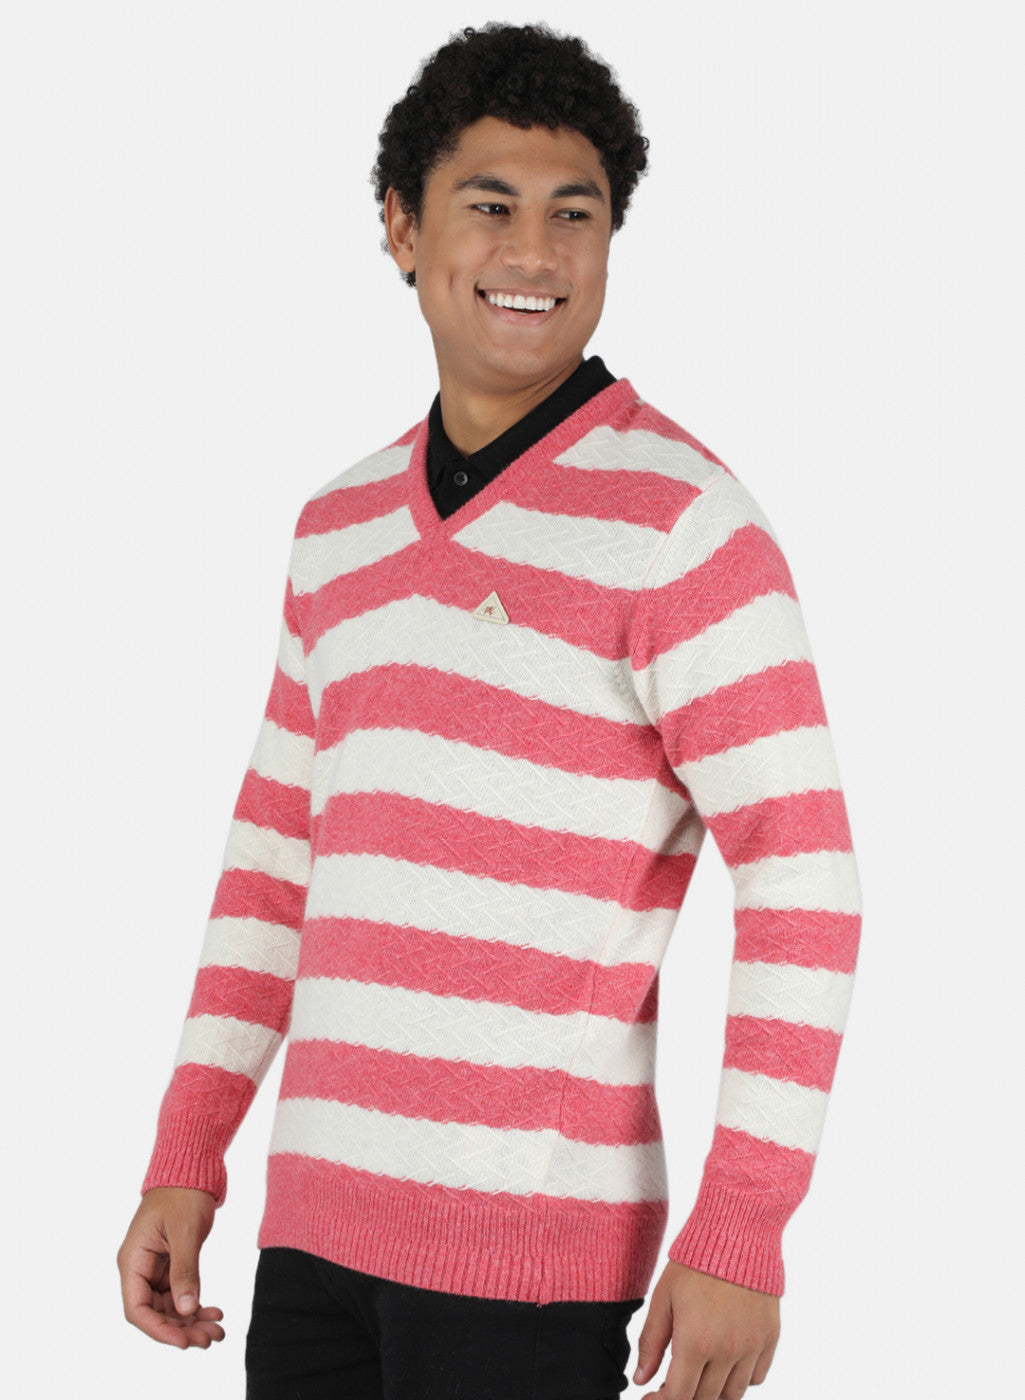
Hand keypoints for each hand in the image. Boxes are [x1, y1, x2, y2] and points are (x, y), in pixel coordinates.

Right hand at [117, 1186, 224, 1349]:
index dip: (159, 1329)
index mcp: (133, 1260)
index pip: (137, 1308)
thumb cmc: (184, 1192)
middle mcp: (139, 1268)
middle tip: (210, 1339)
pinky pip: (179, 1294)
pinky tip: (215, 1312)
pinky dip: (195, 1305)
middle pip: (154, 1312)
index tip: (184, 1342)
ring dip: (191, 1321)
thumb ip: (185, 1270)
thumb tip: (186, 1310)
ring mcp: (155, 1268)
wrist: (192, 1167)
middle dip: (181, 1329)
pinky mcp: (170, 1264)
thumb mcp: (185, 1231)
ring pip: (169, 1306)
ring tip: (217, 1331)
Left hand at [633, 1260, 779, 1398]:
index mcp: (695, 1342)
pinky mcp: (771, 1338)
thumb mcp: (663, 1297)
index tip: (651, 1396)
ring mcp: (752, 1347)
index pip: (678, 1396)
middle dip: (685, 1395)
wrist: (737, 1233)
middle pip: (705, 1399)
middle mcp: (728, 1351)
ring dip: (713, 1391)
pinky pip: (757, 1377)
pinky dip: (741, 1378)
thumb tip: (640, 1379)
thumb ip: (651, 1342)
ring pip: (733, 1394)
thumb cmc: (695, 1262)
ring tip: (699, 1372)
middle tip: (671, 1381)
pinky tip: (725, 1361)